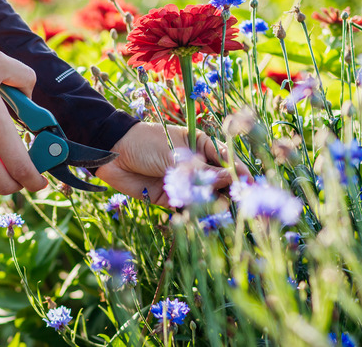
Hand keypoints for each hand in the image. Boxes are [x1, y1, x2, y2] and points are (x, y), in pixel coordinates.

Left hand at [95, 123, 252, 205]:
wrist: (112, 155)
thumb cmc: (144, 143)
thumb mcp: (174, 154)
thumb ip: (200, 170)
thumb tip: (230, 179)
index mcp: (200, 144)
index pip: (226, 158)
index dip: (238, 171)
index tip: (249, 184)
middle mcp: (196, 163)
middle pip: (220, 180)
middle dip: (229, 191)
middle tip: (239, 202)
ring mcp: (184, 181)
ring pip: (206, 195)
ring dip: (213, 204)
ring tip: (220, 211)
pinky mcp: (171, 197)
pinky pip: (189, 206)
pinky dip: (196, 212)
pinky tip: (202, 217)